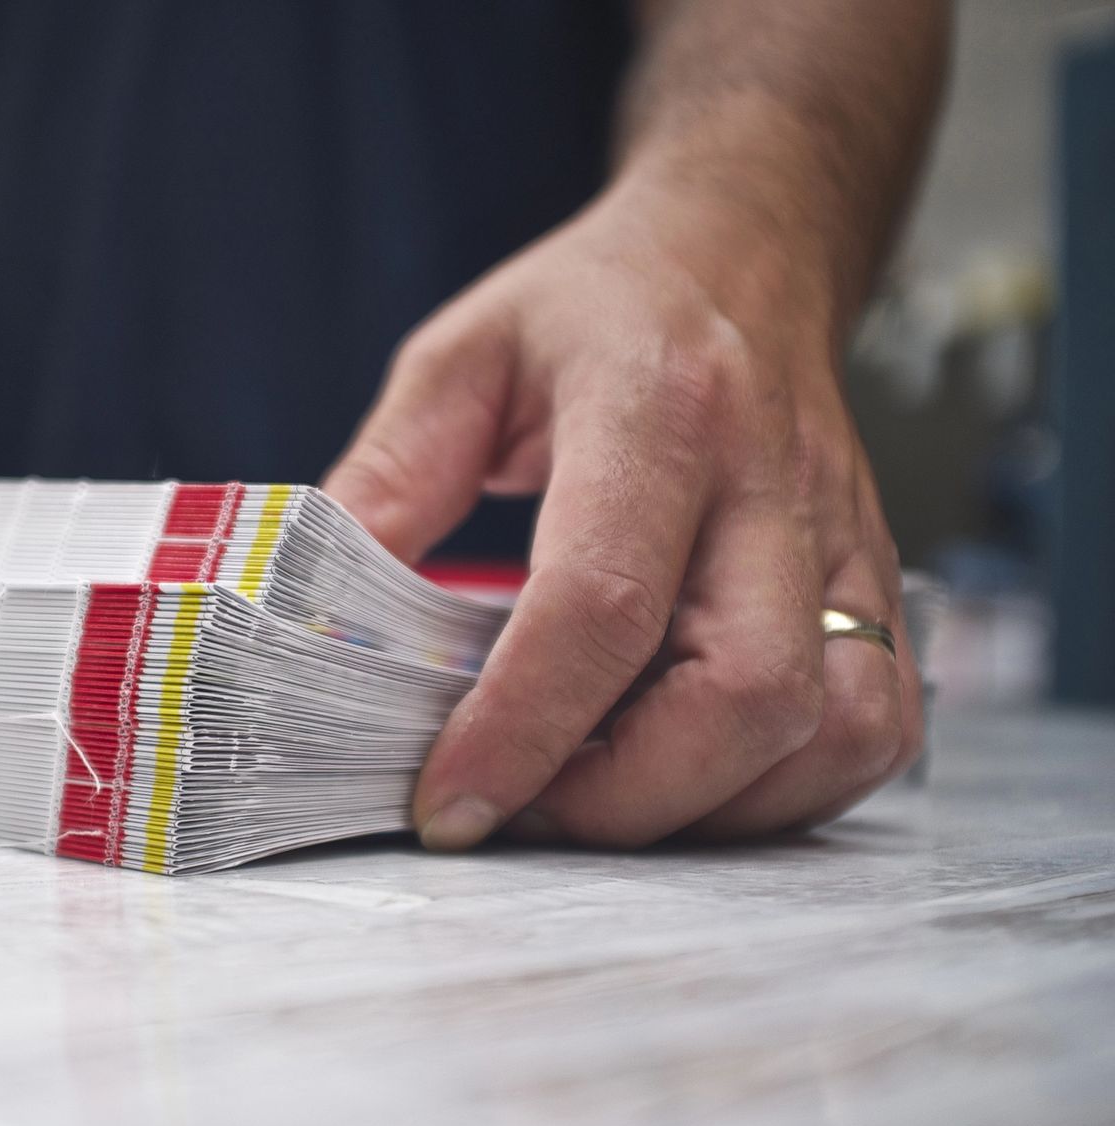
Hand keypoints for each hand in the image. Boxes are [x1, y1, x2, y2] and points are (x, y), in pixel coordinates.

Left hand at [324, 181, 924, 847]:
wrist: (741, 248)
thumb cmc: (595, 308)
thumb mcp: (457, 361)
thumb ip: (384, 485)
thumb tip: (316, 622)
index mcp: (657, 407)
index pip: (603, 601)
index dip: (520, 727)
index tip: (445, 803)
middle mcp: (771, 481)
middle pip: (745, 692)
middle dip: (620, 798)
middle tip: (518, 811)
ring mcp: (841, 538)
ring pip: (831, 731)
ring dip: (703, 807)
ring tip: (592, 793)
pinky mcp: (874, 582)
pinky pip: (872, 730)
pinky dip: (781, 792)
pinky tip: (688, 775)